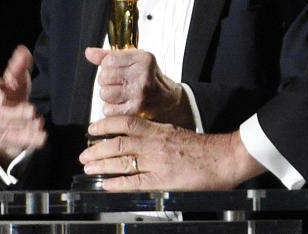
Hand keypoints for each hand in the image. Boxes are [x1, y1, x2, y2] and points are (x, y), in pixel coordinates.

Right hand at [0, 44, 46, 163]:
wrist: (8, 112)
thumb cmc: (10, 90)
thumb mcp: (15, 77)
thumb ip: (18, 66)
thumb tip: (23, 51)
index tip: (3, 98)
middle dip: (14, 113)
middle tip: (31, 111)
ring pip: (6, 128)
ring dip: (23, 127)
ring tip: (39, 122)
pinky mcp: (1, 139)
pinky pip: (15, 141)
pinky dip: (29, 140)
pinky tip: (42, 137)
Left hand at [79, 115, 264, 190]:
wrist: (222, 158)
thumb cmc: (203, 147)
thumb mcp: (176, 132)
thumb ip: (157, 134)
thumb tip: (139, 137)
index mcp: (159, 129)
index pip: (126, 122)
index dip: (106, 125)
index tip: (93, 129)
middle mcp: (154, 144)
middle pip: (118, 143)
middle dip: (97, 149)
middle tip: (85, 154)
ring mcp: (157, 162)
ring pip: (122, 162)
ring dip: (102, 165)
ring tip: (89, 168)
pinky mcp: (162, 180)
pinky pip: (134, 182)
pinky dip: (117, 184)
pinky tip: (107, 185)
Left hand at [85, 47, 194, 128]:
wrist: (169, 100)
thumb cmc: (149, 78)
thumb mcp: (135, 60)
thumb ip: (110, 56)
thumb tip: (89, 52)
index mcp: (144, 59)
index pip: (108, 60)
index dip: (107, 66)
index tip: (116, 69)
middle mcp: (143, 75)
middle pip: (104, 77)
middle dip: (106, 81)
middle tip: (118, 83)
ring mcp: (139, 93)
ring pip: (104, 93)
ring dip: (108, 95)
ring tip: (119, 93)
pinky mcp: (135, 110)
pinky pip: (108, 109)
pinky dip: (111, 108)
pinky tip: (122, 104)